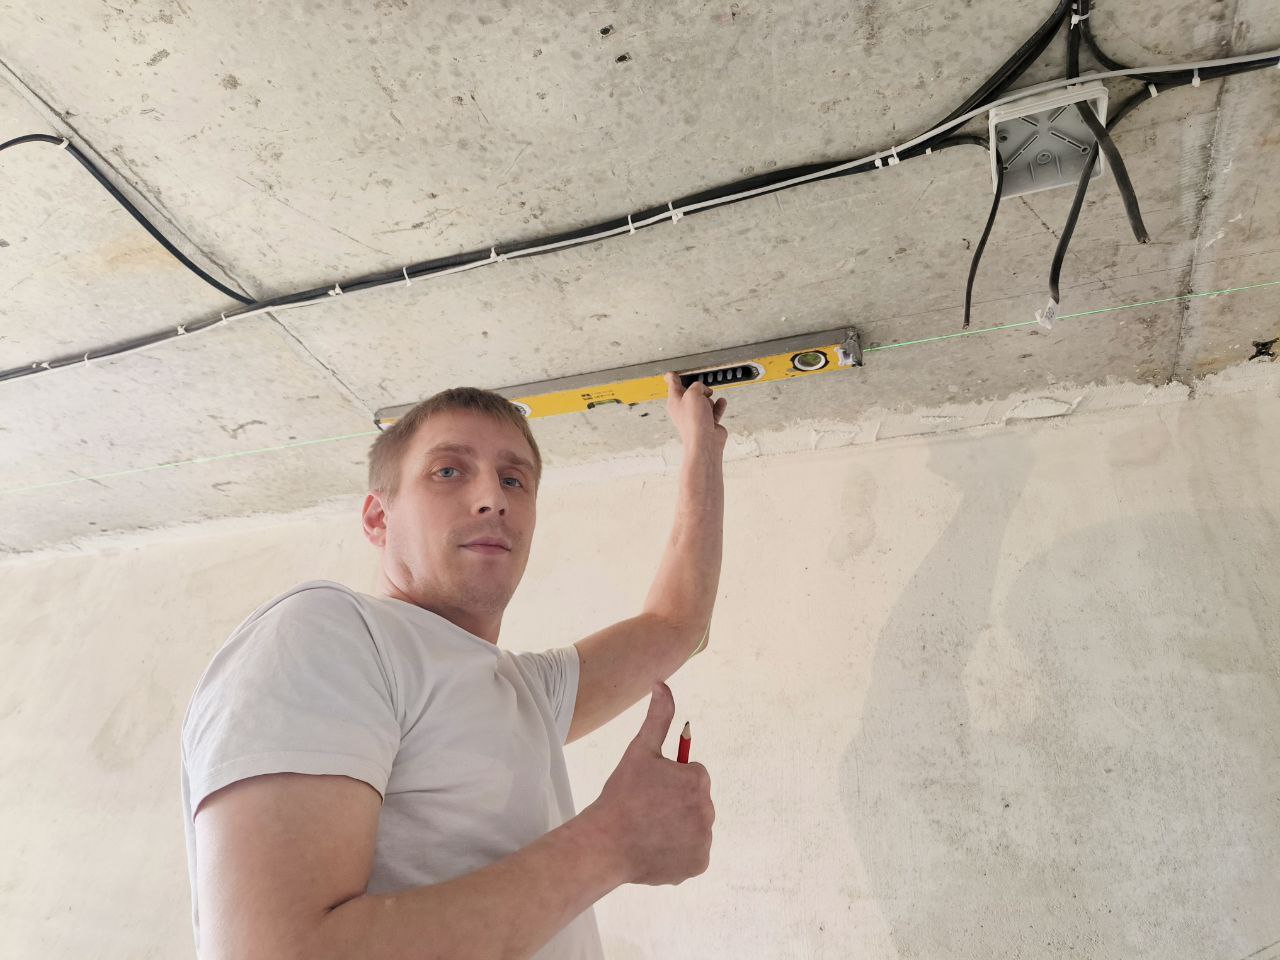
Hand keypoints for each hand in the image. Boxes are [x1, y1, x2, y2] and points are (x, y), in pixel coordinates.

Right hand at [587, 683, 713, 885]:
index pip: (692, 775)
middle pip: (696, 801)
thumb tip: (662, 684)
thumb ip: (658, 717)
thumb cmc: (621, 795)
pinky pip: (693, 852)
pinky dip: (678, 851)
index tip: (650, 789)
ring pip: (694, 826)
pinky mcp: (699, 864)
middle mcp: (708, 809)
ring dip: (678, 826)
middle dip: (676, 803)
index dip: (669, 780)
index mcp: (698, 779)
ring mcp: (704, 840)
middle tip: (648, 810)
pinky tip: (656, 847)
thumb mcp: (639, 750)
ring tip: (650, 829)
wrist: (606, 844)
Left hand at [664, 372, 727, 455]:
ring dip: (710, 400)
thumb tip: (704, 390)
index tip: (671, 374)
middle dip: (699, 390)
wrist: (706, 441)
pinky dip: (719, 406)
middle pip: (691, 393)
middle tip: (702, 390)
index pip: (673, 386)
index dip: (672, 378)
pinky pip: (715, 409)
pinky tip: (721, 402)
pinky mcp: (708, 422)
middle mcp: (684, 410)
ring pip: (704, 400)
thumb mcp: (693, 394)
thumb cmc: (694, 421)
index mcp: (675, 402)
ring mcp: (696, 416)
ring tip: (709, 405)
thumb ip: (697, 386)